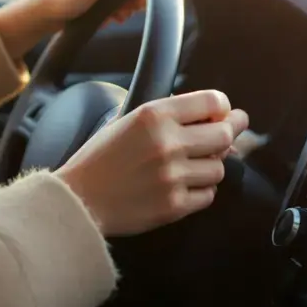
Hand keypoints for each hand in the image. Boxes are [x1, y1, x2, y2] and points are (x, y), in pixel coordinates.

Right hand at [55, 90, 248, 236]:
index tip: (222, 113)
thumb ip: (166, 115)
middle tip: (226, 135)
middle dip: (228, 134)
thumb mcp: (125, 120)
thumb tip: (213, 118)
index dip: (222, 107)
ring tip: (190, 167)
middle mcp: (168, 143)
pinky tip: (182, 186)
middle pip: (225, 134)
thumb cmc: (99, 159)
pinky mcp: (175, 205)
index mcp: (154, 115)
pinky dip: (200, 191)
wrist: (77, 199)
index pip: (213, 101)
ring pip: (219, 168)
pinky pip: (208, 195)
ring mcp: (173, 176)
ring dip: (210, 166)